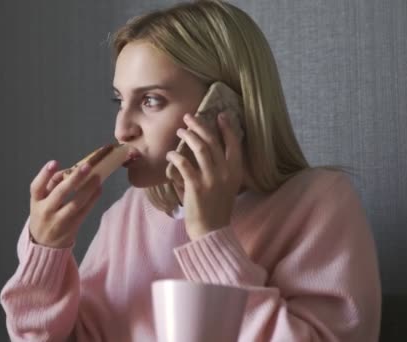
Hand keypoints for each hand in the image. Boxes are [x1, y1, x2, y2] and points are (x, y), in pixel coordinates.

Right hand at [28, 148, 106, 247]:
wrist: (44, 245)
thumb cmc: (44, 215)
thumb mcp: (40, 201)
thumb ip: (50, 184)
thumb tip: (66, 171)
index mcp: (36, 202)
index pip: (36, 187)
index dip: (44, 174)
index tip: (55, 162)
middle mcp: (46, 211)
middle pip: (60, 193)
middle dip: (74, 179)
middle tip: (86, 166)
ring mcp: (59, 220)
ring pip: (75, 203)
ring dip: (88, 189)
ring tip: (97, 177)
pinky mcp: (72, 227)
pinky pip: (84, 211)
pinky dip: (93, 199)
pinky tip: (98, 189)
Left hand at [166, 112, 243, 239]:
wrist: (211, 230)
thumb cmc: (217, 207)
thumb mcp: (227, 186)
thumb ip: (222, 168)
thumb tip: (209, 148)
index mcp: (236, 171)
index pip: (234, 144)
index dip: (227, 128)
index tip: (220, 115)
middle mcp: (225, 173)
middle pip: (213, 142)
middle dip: (201, 125)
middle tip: (189, 117)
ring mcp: (211, 179)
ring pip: (200, 148)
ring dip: (188, 136)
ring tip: (180, 130)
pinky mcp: (196, 186)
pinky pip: (184, 164)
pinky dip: (176, 156)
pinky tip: (170, 154)